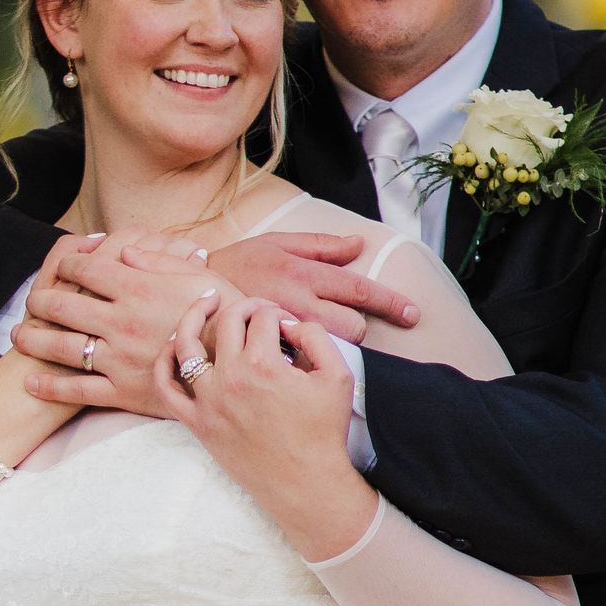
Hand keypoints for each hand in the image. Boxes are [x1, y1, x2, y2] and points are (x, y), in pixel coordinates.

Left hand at [15, 233, 235, 414]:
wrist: (242, 366)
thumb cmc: (224, 314)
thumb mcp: (196, 275)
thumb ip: (156, 259)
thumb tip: (125, 251)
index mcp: (136, 288)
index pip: (85, 268)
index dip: (66, 263)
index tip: (60, 265)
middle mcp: (121, 321)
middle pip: (64, 305)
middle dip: (40, 301)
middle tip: (31, 302)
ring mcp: (119, 358)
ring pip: (62, 347)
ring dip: (34, 340)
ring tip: (19, 337)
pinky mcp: (123, 392)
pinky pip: (78, 391)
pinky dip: (51, 388)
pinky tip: (32, 383)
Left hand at [155, 297, 373, 564]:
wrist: (305, 484)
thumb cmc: (323, 433)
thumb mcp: (338, 376)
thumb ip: (315, 336)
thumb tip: (288, 323)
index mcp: (263, 363)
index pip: (263, 316)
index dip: (278, 312)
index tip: (287, 324)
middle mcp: (230, 377)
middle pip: (228, 321)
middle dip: (246, 307)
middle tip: (259, 312)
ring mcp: (208, 401)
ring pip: (187, 344)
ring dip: (194, 315)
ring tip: (207, 303)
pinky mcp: (197, 423)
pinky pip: (166, 388)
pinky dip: (163, 363)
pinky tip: (172, 346)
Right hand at [204, 231, 420, 343]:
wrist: (193, 295)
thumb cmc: (238, 266)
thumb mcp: (277, 243)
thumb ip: (320, 245)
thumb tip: (359, 245)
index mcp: (303, 273)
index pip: (358, 290)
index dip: (390, 303)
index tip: (413, 314)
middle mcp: (299, 305)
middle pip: (353, 327)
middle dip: (354, 325)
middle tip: (334, 322)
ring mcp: (286, 334)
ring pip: (334, 347)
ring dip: (333, 342)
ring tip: (313, 337)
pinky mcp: (272, 355)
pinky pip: (308, 362)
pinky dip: (311, 357)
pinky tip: (297, 353)